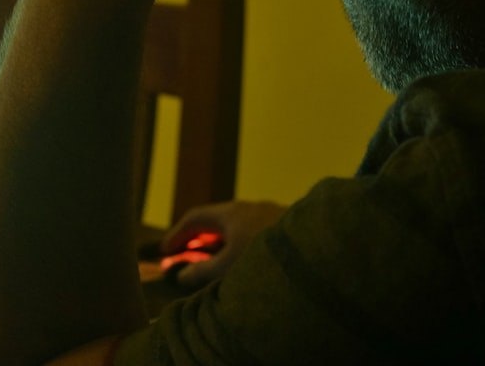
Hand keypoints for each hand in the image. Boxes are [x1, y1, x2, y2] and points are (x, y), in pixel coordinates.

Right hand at [162, 200, 287, 287]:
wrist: (320, 250)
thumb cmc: (268, 258)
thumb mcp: (228, 268)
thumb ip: (202, 272)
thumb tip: (181, 275)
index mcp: (231, 213)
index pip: (195, 218)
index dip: (176, 234)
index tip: (164, 252)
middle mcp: (249, 208)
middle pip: (215, 221)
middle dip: (196, 240)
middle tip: (182, 258)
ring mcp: (268, 215)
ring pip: (235, 226)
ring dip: (218, 243)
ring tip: (210, 263)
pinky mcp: (284, 227)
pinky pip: (252, 232)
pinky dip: (237, 245)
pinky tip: (242, 262)